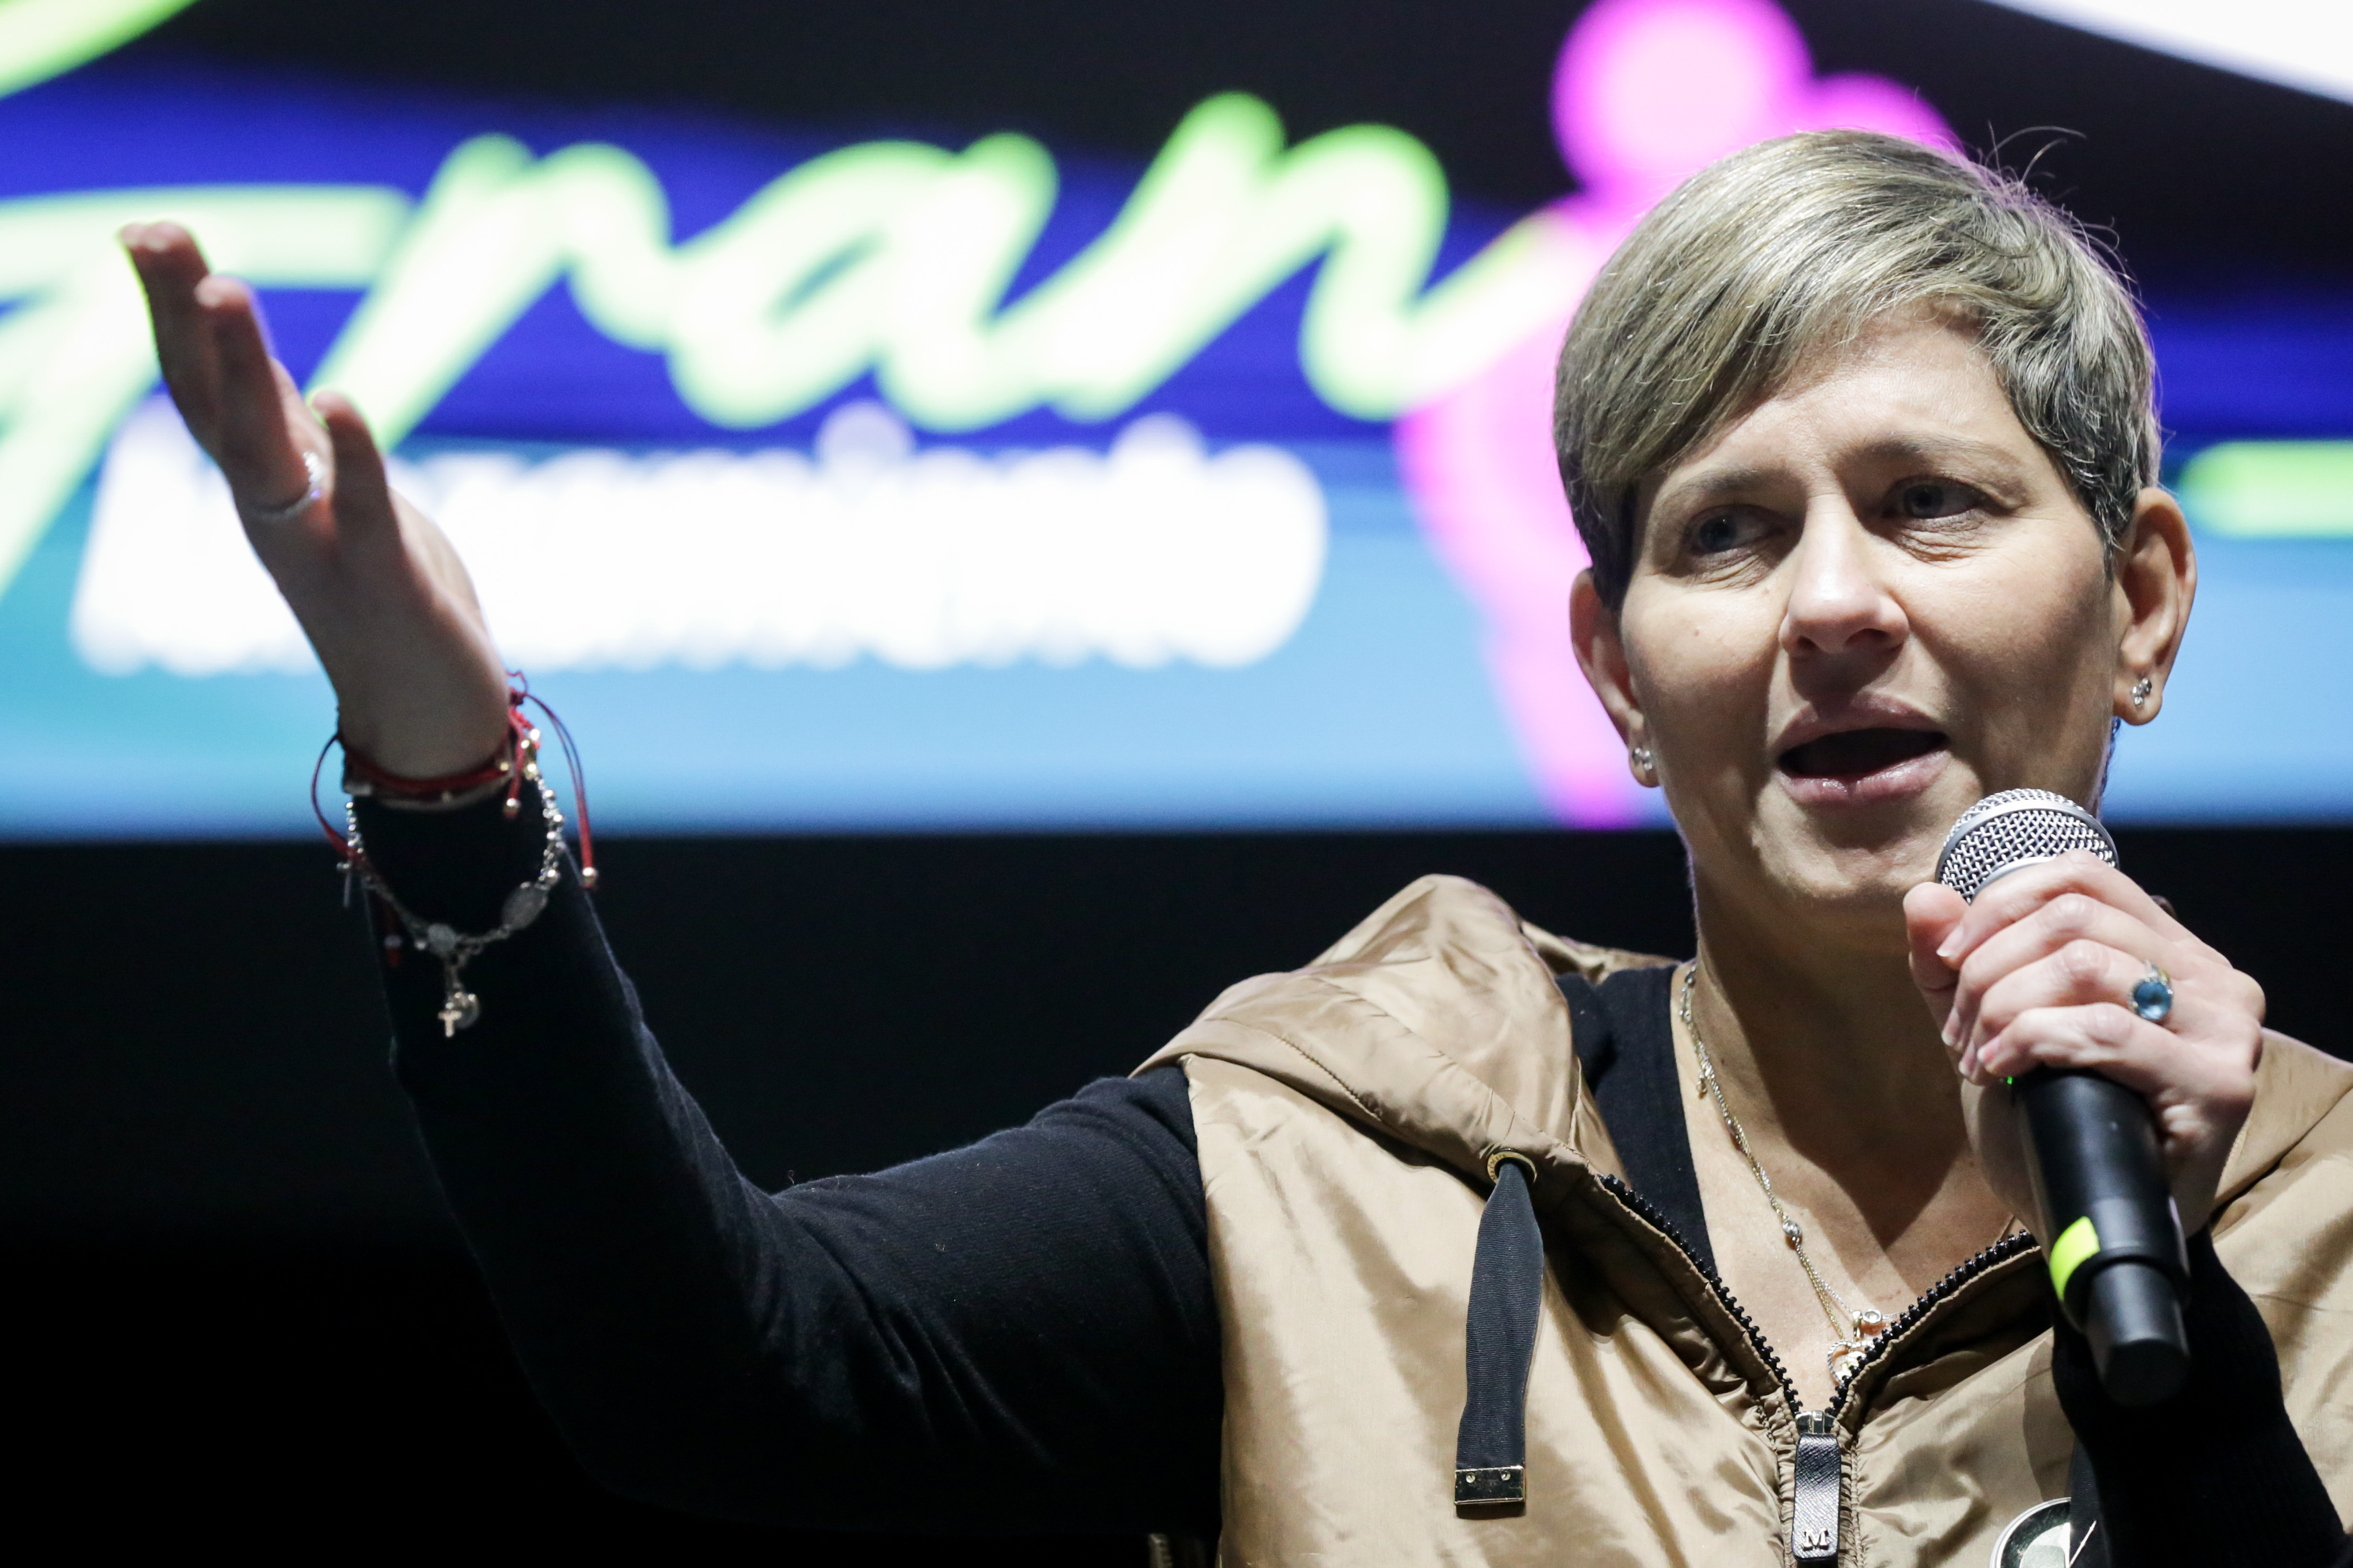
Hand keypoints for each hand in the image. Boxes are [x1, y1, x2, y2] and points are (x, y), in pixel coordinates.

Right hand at [121, 221, 512, 775]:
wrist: (429, 711)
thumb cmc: (384, 592)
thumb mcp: (333, 492)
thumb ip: (294, 430)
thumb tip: (253, 358)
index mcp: (266, 482)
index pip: (204, 383)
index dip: (172, 309)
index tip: (147, 228)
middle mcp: (274, 509)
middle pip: (214, 402)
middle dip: (184, 318)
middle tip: (154, 233)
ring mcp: (322, 545)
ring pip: (265, 451)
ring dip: (244, 374)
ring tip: (224, 291)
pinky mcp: (385, 580)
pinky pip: (363, 511)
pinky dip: (353, 456)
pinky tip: (344, 399)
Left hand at [1904, 852, 2262, 1235]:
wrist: (2090, 1217)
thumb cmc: (2052, 1116)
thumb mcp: (1988, 1026)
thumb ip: (1951, 964)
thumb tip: (1924, 898)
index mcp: (2170, 947)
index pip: (2079, 875)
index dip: (1999, 903)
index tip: (1949, 957)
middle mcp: (2213, 976)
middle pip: (2072, 920)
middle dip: (1989, 969)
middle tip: (1959, 1032)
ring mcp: (2226, 1028)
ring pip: (2085, 967)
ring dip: (2003, 1010)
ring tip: (1979, 1058)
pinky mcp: (2218, 1084)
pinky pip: (2105, 1031)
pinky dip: (2033, 1042)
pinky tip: (2002, 1073)